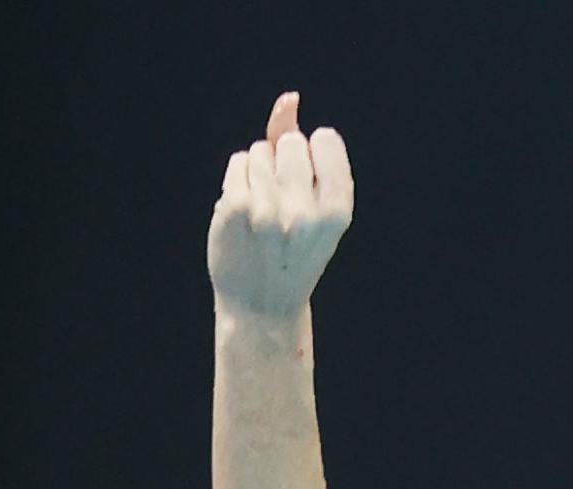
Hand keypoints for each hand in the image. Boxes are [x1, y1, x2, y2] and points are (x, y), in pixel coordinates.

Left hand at [208, 92, 352, 322]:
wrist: (260, 307)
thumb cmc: (292, 252)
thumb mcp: (315, 205)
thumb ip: (305, 147)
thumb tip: (288, 98)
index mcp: (336, 211)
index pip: (324, 138)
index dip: (313, 157)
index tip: (307, 189)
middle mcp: (304, 212)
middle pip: (291, 141)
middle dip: (284, 162)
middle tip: (282, 206)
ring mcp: (267, 210)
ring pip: (260, 150)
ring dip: (258, 172)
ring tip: (262, 213)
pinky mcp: (235, 208)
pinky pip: (239, 162)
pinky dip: (239, 180)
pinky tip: (244, 212)